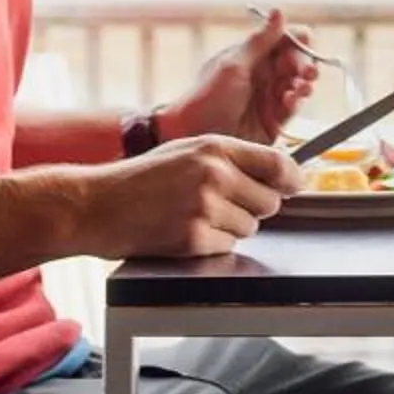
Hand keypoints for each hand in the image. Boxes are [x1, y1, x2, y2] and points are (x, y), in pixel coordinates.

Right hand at [75, 134, 300, 258]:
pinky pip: (227, 246)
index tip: (296, 186)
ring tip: (196, 216)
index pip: (277, 163)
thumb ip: (229, 158)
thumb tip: (277, 171)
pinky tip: (185, 231)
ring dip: (231, 227)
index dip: (293, 178)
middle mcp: (215, 174)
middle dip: (255, 207)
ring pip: (250, 227)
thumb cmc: (140, 178)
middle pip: (269, 201)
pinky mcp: (193, 238)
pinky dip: (213, 244)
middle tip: (226, 205)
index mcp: (216, 147)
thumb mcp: (186, 151)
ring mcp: (204, 207)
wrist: (97, 206)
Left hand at [164, 9, 317, 143]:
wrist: (192, 136)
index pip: (285, 40)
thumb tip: (278, 12)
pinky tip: (291, 101)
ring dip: (304, 84)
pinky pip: (293, 108)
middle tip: (306, 72)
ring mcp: (269, 97)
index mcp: (253, 55)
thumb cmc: (206, 97)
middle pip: (297, 62)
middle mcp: (264, 74)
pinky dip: (296, 103)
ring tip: (301, 88)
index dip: (298, 41)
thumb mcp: (233, 65)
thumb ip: (260, 41)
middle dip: (305, 64)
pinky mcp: (272, 120)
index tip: (304, 45)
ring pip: (299, 84)